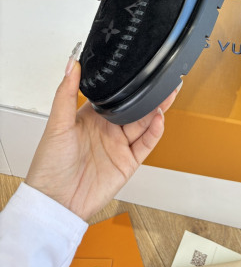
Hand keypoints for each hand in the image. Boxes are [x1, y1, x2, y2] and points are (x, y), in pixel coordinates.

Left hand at [26, 61, 178, 220]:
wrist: (55, 202)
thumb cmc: (49, 165)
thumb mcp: (57, 124)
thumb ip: (66, 93)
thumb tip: (71, 64)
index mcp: (90, 117)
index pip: (115, 95)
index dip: (128, 84)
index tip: (139, 70)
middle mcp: (107, 129)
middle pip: (134, 108)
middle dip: (149, 95)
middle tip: (162, 81)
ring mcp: (119, 145)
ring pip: (144, 123)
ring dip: (156, 110)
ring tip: (166, 96)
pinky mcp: (128, 162)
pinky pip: (146, 144)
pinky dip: (154, 131)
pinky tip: (159, 119)